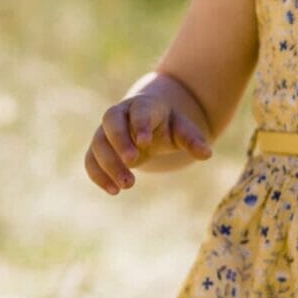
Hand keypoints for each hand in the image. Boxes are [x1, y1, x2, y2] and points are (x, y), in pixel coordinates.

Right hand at [84, 78, 212, 193]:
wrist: (147, 123)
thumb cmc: (167, 126)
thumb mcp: (182, 130)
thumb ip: (192, 139)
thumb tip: (207, 154)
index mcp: (143, 106)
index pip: (139, 112)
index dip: (140, 125)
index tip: (144, 143)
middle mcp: (120, 115)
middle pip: (111, 123)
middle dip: (119, 143)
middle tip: (132, 164)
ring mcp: (105, 131)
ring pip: (98, 144)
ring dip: (109, 165)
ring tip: (127, 186)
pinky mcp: (98, 148)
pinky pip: (90, 160)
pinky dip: (98, 175)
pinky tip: (112, 191)